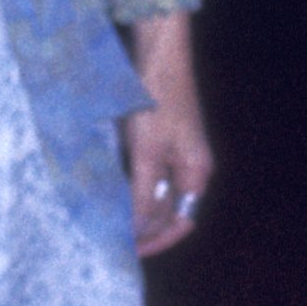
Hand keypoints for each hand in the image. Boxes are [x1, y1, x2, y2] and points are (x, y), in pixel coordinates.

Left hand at [123, 11, 211, 257]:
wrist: (158, 53)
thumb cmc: (156, 101)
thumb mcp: (148, 153)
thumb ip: (145, 194)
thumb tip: (139, 230)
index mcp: (196, 173)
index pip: (180, 221)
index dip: (157, 239)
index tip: (130, 251)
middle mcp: (189, 166)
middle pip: (168, 209)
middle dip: (145, 226)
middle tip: (114, 239)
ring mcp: (176, 151)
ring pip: (157, 192)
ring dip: (137, 208)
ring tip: (110, 221)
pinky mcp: (159, 137)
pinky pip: (147, 173)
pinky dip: (132, 187)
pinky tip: (112, 190)